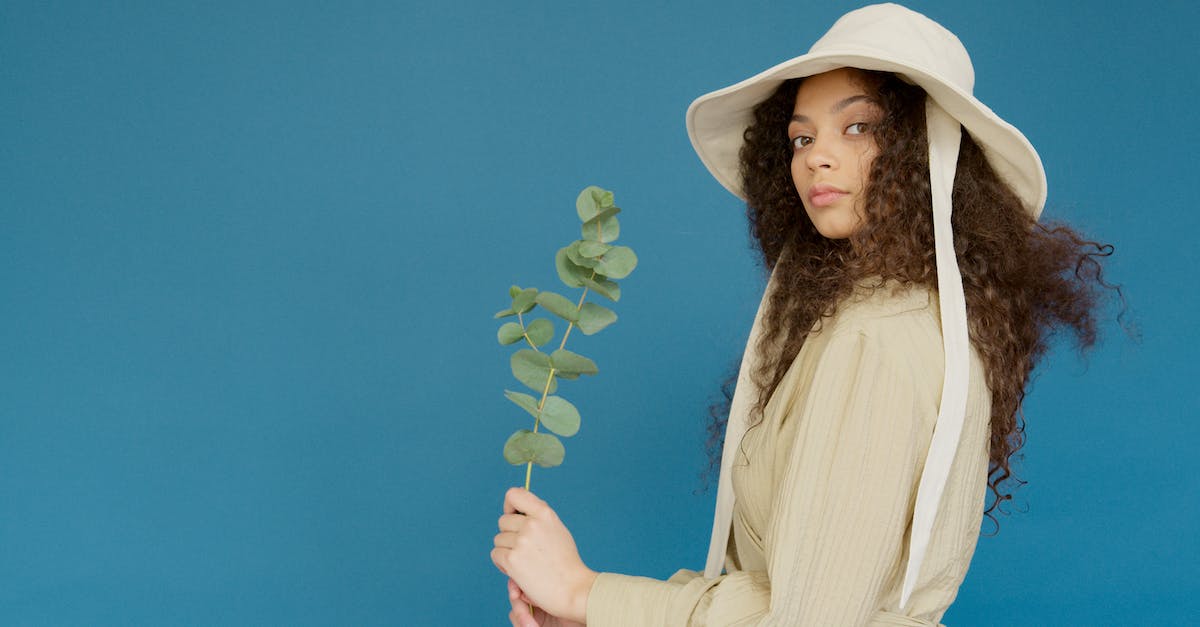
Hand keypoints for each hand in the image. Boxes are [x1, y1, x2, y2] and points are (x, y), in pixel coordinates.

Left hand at [492, 487, 597, 623]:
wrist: (573, 588)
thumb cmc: (565, 561)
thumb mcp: (556, 529)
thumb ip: (538, 516)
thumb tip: (516, 508)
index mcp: (544, 513)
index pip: (513, 495)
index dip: (509, 505)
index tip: (513, 515)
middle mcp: (532, 524)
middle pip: (503, 521)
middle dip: (510, 534)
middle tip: (525, 549)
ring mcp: (521, 541)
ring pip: (499, 540)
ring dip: (507, 551)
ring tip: (525, 562)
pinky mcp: (512, 559)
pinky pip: (495, 554)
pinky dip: (502, 564)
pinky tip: (517, 571)